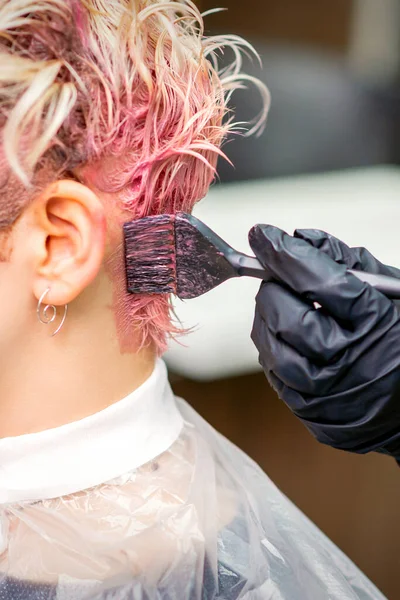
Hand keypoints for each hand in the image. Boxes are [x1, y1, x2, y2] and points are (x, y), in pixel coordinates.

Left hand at [249, 225, 399, 460]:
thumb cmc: (398, 337)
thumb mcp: (390, 292)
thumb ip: (347, 262)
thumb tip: (301, 239)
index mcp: (377, 322)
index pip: (320, 281)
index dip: (285, 254)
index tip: (263, 235)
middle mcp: (350, 360)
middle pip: (289, 317)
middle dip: (273, 289)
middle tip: (277, 279)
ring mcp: (328, 391)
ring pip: (273, 349)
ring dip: (267, 318)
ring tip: (280, 305)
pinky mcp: (310, 411)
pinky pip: (274, 374)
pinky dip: (272, 348)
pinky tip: (285, 336)